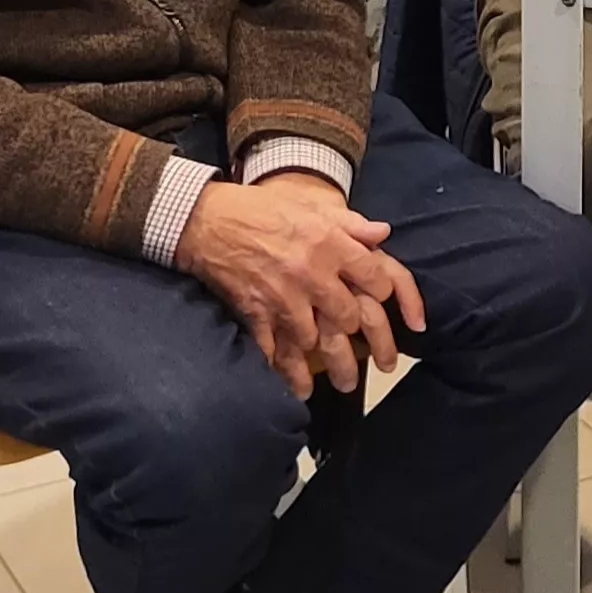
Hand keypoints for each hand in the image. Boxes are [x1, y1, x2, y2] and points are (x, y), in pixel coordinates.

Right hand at [178, 176, 425, 397]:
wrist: (208, 220)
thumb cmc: (261, 208)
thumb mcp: (310, 204)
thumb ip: (350, 223)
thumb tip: (383, 234)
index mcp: (330, 244)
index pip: (375, 277)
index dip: (383, 290)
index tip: (382, 298)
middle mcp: (312, 275)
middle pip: (350, 316)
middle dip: (359, 330)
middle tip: (367, 345)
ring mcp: (284, 299)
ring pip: (316, 341)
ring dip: (326, 356)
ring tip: (340, 376)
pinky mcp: (257, 314)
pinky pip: (276, 352)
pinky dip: (288, 373)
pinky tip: (299, 388)